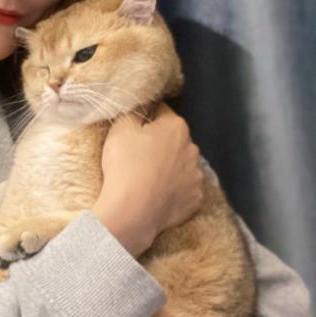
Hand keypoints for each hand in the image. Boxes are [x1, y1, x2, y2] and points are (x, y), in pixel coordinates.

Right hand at [92, 103, 203, 254]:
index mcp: (177, 127)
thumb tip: (144, 104)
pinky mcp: (195, 199)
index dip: (145, 119)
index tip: (133, 132)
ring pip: (181, 163)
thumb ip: (134, 110)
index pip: (161, 112)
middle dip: (160, 142)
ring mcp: (196, 176)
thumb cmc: (125, 165)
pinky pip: (184, 188)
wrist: (132, 211)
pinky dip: (173, 188)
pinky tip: (157, 193)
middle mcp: (193, 148)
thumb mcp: (120, 128)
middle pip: (173, 138)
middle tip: (137, 155)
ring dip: (169, 166)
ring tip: (147, 177)